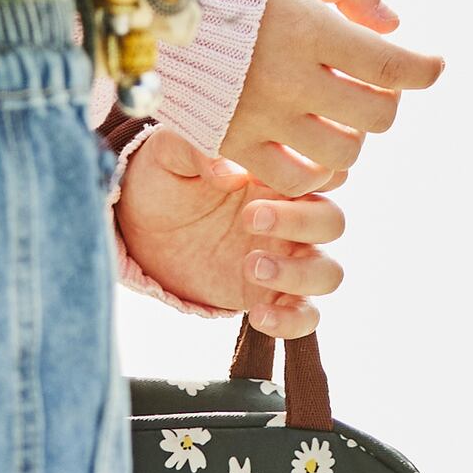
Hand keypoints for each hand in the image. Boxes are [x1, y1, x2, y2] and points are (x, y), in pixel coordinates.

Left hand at [114, 125, 348, 337]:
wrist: (141, 231)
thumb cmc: (163, 181)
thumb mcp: (168, 155)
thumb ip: (198, 150)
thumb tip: (229, 170)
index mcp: (279, 176)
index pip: (326, 170)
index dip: (322, 173)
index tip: (290, 175)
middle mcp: (292, 217)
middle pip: (331, 222)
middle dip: (299, 223)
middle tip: (250, 219)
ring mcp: (284, 259)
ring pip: (327, 273)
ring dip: (298, 273)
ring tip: (251, 266)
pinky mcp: (271, 296)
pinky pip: (305, 316)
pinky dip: (292, 321)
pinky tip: (258, 316)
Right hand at [225, 0, 449, 196]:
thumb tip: (392, 24)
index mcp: (307, 27)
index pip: (390, 65)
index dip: (424, 69)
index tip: (434, 65)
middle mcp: (288, 79)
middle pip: (375, 117)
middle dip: (387, 100)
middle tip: (372, 82)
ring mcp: (257, 117)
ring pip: (341, 155)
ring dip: (353, 136)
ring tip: (338, 112)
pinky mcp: (228, 141)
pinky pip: (288, 179)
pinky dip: (311, 169)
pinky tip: (308, 144)